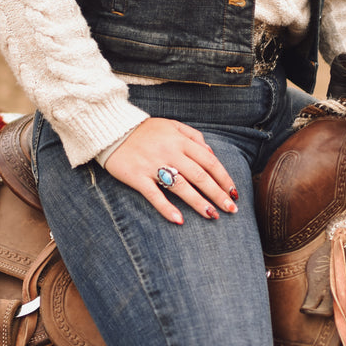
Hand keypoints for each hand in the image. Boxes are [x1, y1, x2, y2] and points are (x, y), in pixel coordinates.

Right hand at [103, 118, 238, 223]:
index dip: (223, 177)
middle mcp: (170, 152)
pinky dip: (167, 208)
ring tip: (212, 216)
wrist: (111, 129)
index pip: (209, 161)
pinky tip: (179, 221)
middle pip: (200, 176)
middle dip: (218, 194)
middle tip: (231, 209)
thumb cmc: (145, 130)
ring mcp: (153, 165)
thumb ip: (193, 135)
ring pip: (181, 187)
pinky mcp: (137, 177)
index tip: (234, 192)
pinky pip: (154, 195)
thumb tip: (210, 151)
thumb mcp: (171, 125)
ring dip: (198, 203)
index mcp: (180, 140)